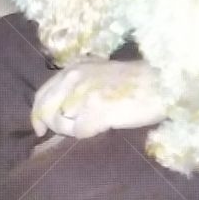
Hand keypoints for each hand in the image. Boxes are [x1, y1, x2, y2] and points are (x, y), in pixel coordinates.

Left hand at [31, 59, 165, 138]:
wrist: (160, 84)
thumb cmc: (136, 80)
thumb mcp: (101, 71)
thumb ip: (79, 82)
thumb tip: (60, 108)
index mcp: (75, 66)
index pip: (43, 93)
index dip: (38, 113)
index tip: (40, 128)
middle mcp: (74, 77)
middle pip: (45, 109)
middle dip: (51, 124)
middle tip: (61, 132)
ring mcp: (82, 93)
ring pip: (61, 123)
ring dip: (74, 128)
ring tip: (97, 121)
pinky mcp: (94, 111)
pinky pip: (79, 132)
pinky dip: (89, 132)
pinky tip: (105, 124)